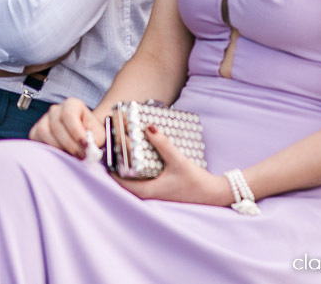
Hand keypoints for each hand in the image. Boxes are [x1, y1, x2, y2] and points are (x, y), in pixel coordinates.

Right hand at [29, 97, 100, 158]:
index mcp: (72, 104)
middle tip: (81, 156)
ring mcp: (44, 119)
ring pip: (44, 132)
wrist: (83, 137)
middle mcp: (56, 109)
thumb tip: (90, 148)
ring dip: (58, 147)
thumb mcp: (98, 134)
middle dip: (70, 144)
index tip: (85, 145)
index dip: (76, 132)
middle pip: (56, 126)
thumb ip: (95, 139)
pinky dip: (48, 148)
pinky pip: (37, 139)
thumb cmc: (90, 134)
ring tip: (71, 156)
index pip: (69, 115)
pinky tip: (60, 153)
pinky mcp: (36, 130)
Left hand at [113, 124, 233, 206]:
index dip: (110, 167)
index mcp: (148, 191)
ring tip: (122, 148)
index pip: (120, 182)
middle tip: (113, 146)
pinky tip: (140, 156)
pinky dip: (138, 168)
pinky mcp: (161, 188)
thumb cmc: (196, 182)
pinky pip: (143, 179)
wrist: (214, 194)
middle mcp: (149, 194)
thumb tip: (149, 127)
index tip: (106, 151)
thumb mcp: (179, 161)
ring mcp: (155, 192)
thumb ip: (163, 144)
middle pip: (124, 180)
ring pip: (133, 180)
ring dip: (127, 166)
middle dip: (117, 164)